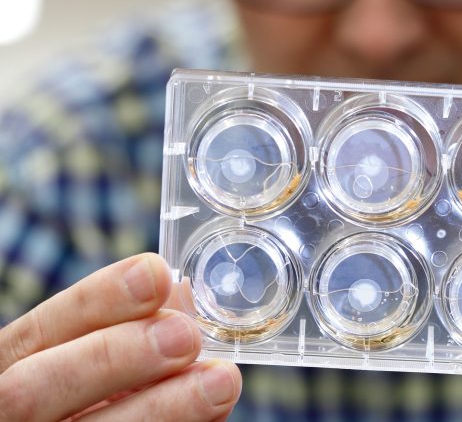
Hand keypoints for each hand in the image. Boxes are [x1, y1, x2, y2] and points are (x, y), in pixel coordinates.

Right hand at [0, 253, 241, 420]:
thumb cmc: (91, 390)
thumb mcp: (91, 353)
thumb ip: (131, 324)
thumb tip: (182, 292)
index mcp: (12, 366)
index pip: (39, 329)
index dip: (98, 299)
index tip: (157, 274)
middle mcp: (11, 416)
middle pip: (37, 389)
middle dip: (118, 356)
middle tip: (185, 336)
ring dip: (164, 408)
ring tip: (220, 382)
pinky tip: (214, 416)